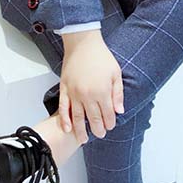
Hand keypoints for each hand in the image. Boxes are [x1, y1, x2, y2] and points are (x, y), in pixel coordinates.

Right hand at [58, 30, 123, 144]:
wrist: (82, 43)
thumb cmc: (101, 56)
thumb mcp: (116, 73)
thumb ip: (118, 94)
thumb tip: (119, 111)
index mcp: (102, 92)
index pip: (107, 115)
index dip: (109, 123)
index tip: (110, 126)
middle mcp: (88, 95)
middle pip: (93, 119)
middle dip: (98, 130)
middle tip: (99, 134)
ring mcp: (74, 93)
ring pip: (77, 118)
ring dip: (80, 131)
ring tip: (83, 139)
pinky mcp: (64, 88)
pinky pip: (63, 108)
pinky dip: (65, 120)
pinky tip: (67, 128)